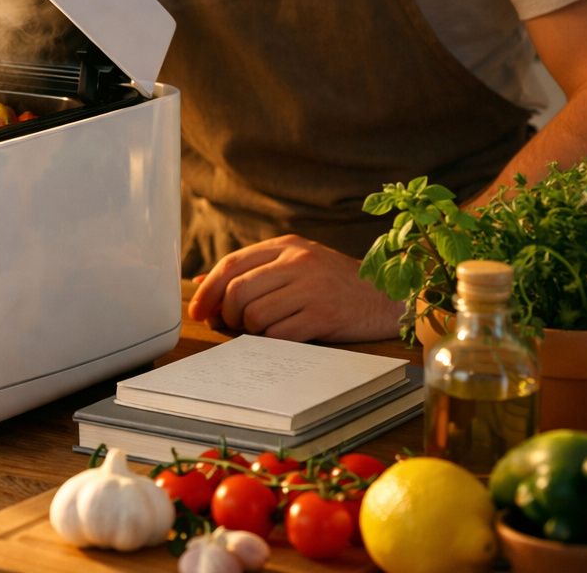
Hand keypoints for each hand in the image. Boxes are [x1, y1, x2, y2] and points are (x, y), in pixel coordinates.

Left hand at [186, 234, 403, 342]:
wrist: (389, 297)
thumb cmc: (336, 283)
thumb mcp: (297, 263)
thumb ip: (253, 270)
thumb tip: (201, 283)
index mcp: (287, 245)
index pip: (231, 264)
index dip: (208, 290)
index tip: (197, 311)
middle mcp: (297, 262)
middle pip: (237, 290)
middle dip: (225, 314)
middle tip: (228, 325)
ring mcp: (311, 288)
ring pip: (254, 314)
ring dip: (249, 330)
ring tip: (261, 330)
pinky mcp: (323, 315)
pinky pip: (278, 334)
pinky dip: (272, 341)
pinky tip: (282, 336)